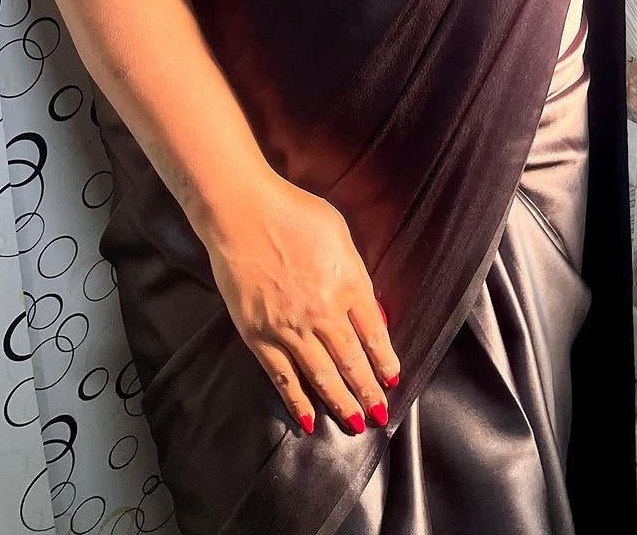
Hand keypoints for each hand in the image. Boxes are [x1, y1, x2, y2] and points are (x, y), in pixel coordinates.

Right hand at [201, 171, 400, 436]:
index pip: (375, 335)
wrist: (243, 213)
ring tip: (357, 423)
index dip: (385, 361)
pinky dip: (297, 402)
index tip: (392, 378)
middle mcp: (323, 313)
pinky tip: (308, 420)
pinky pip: (283, 378)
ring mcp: (290, 329)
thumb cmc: (294, 213)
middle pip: (353, 362)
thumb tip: (367, 307)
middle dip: (369, 392)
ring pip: (322, 377)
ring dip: (342, 403)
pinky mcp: (259, 337)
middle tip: (381, 414)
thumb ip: (355, 273)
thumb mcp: (340, 234)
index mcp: (348, 284)